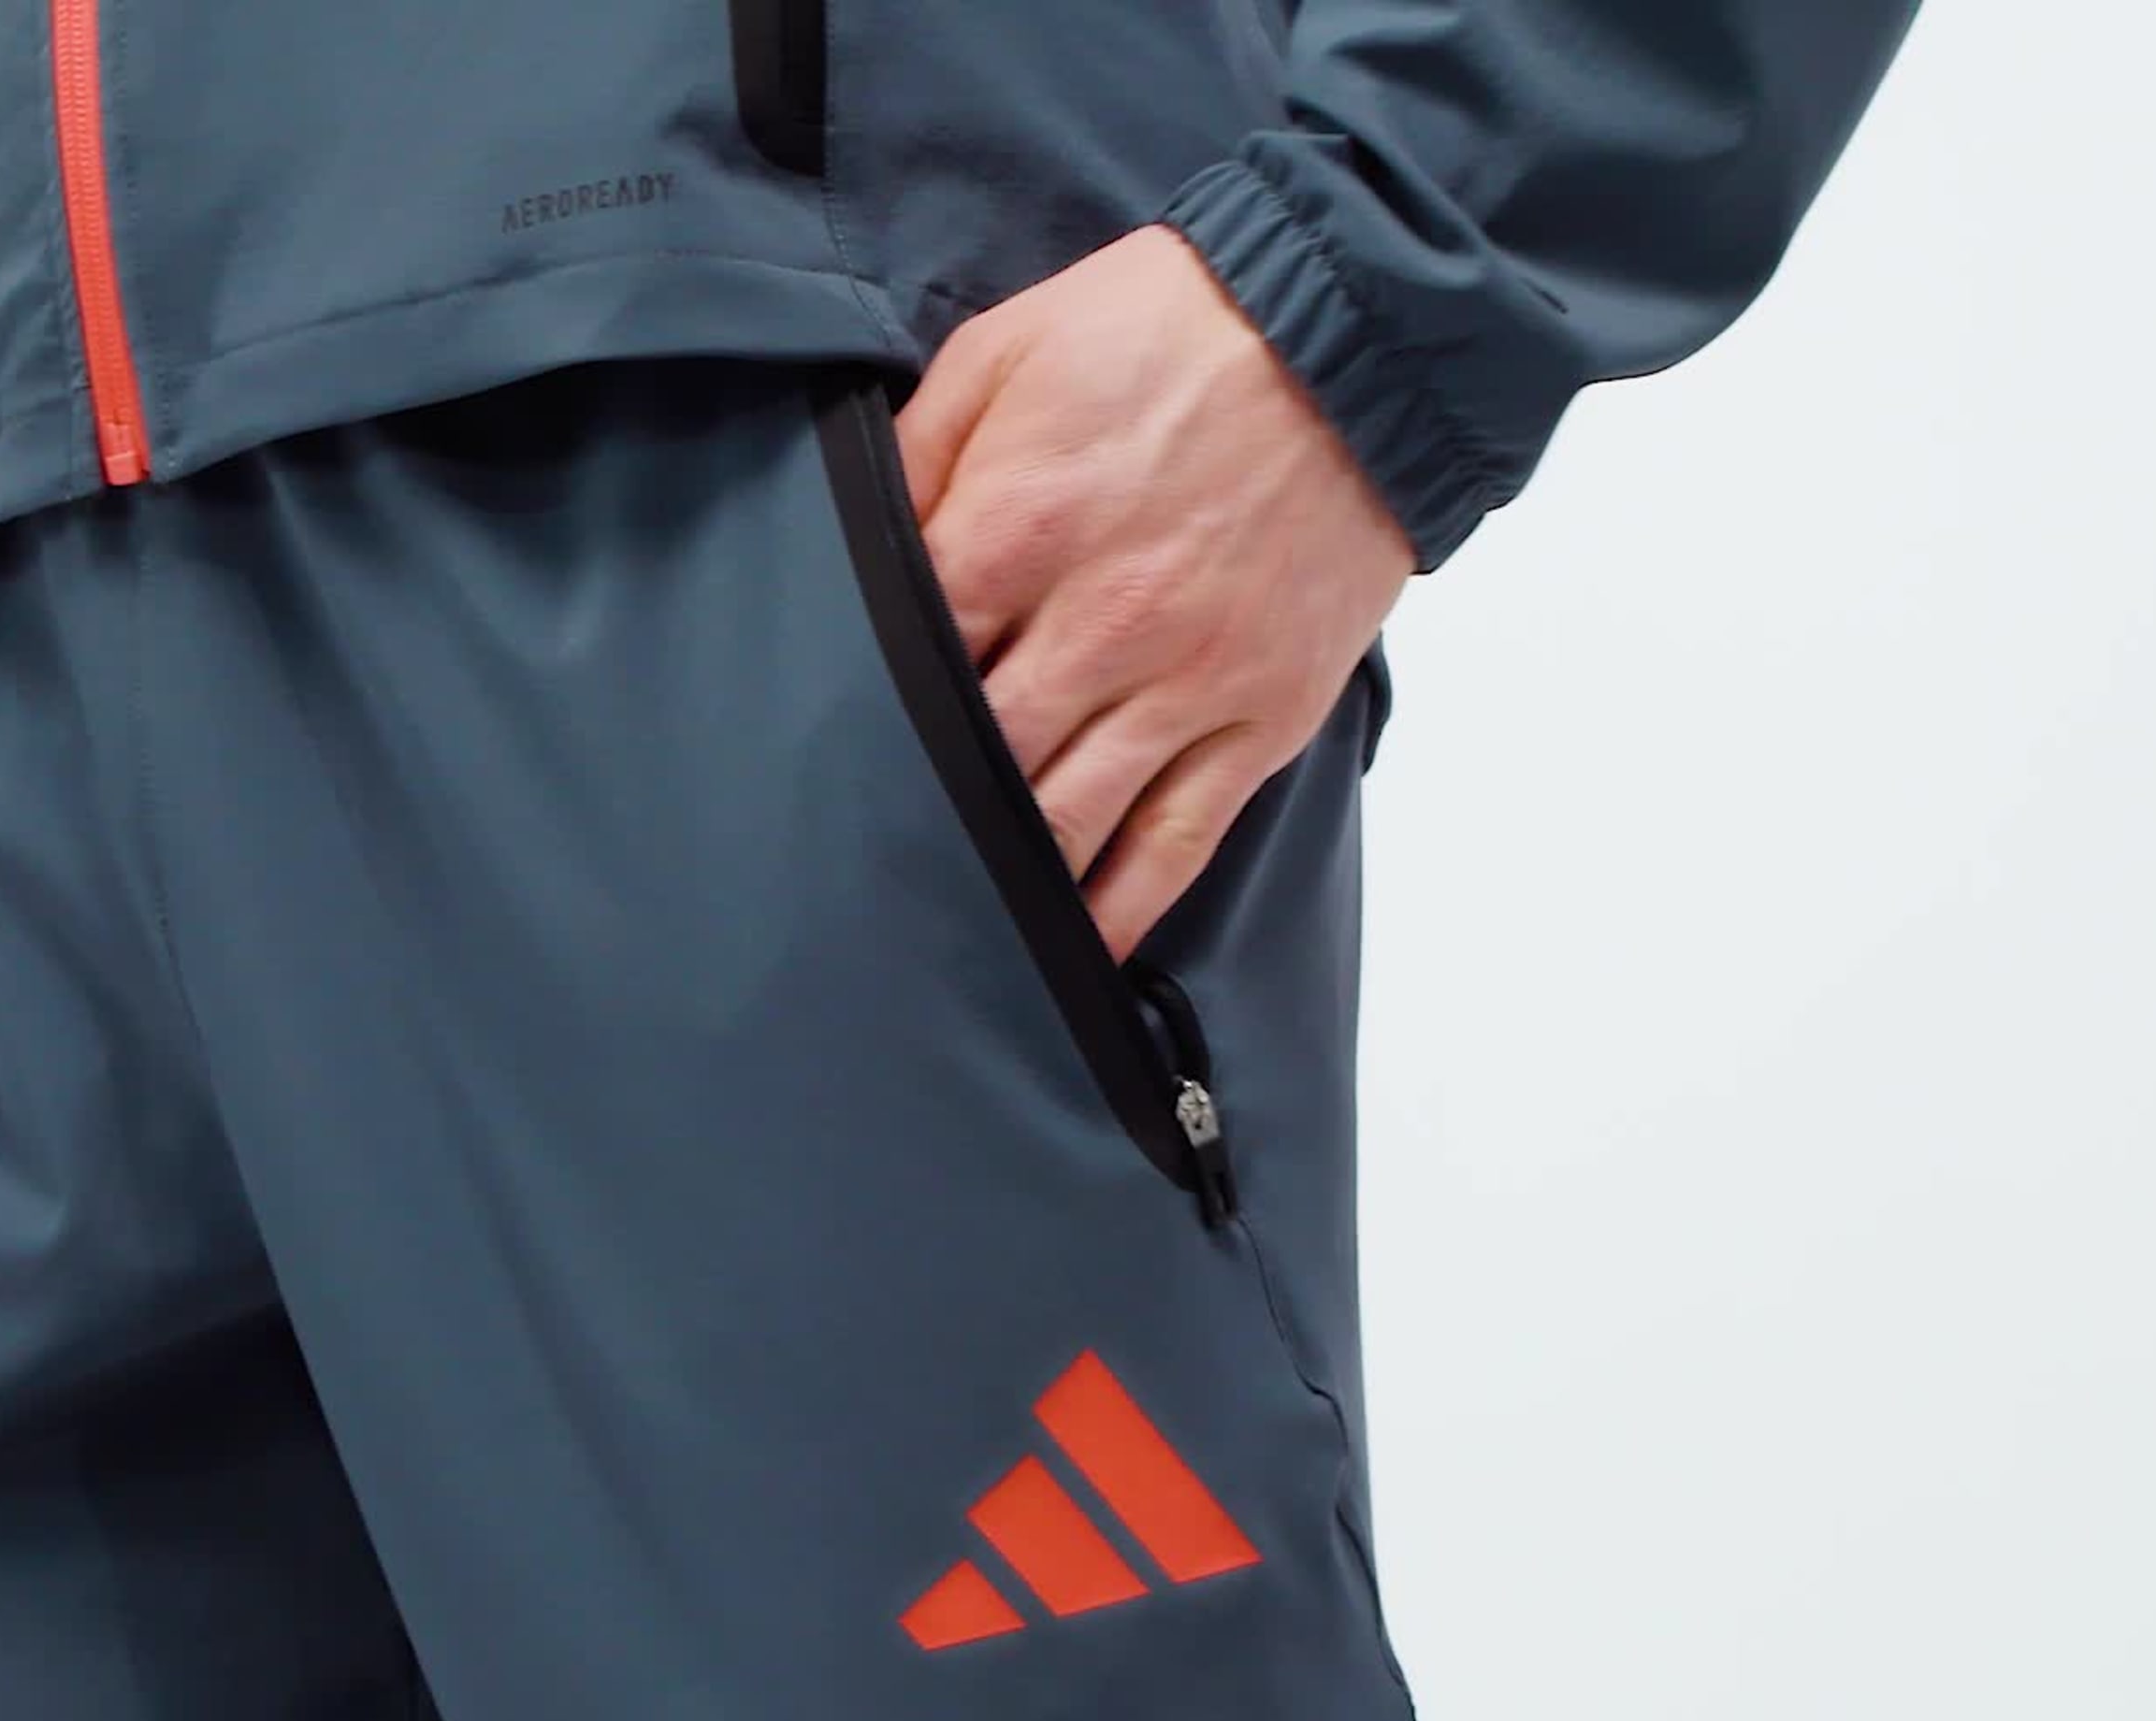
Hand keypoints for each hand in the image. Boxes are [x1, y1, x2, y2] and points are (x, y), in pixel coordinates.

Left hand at [898, 225, 1410, 958]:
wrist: (1346, 336)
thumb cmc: (1165, 331)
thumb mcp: (1004, 352)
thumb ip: (919, 456)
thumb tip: (854, 542)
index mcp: (1011, 530)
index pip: (898, 663)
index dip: (852, 714)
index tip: (809, 760)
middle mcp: (1093, 627)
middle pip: (972, 762)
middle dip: (910, 816)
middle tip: (847, 874)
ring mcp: (1183, 684)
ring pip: (1066, 823)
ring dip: (999, 880)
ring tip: (937, 930)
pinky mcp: (1257, 718)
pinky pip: (1177, 842)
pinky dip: (1118, 909)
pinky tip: (1066, 952)